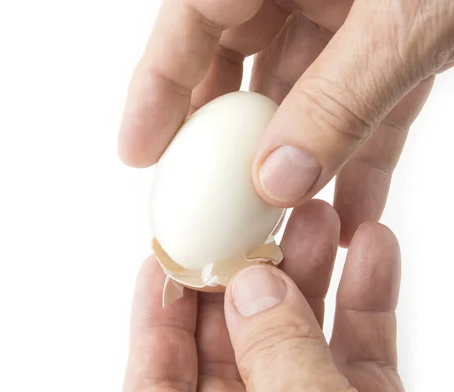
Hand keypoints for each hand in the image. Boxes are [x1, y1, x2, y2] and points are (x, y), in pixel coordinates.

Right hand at [118, 0, 451, 244]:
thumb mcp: (408, 16)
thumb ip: (339, 98)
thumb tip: (276, 179)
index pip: (190, 20)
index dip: (156, 89)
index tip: (137, 153)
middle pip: (237, 65)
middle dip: (222, 139)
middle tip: (203, 200)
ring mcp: (349, 9)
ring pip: (299, 93)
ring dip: (292, 159)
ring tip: (273, 223)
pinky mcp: (396, 37)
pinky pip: (362, 101)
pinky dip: (357, 153)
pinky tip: (348, 208)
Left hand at [124, 200, 401, 390]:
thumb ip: (274, 357)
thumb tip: (252, 288)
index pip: (159, 371)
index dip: (159, 309)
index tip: (167, 250)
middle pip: (235, 337)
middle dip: (247, 268)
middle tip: (255, 213)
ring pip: (300, 335)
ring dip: (310, 270)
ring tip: (318, 212)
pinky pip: (362, 348)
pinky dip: (368, 298)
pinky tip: (373, 245)